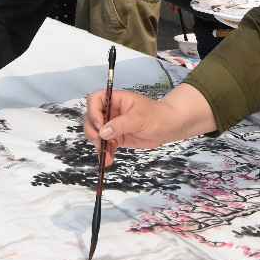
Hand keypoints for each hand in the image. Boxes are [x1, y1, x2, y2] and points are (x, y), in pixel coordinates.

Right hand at [83, 84, 215, 166]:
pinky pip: (105, 145)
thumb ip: (121, 124)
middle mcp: (112, 111)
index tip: (100, 124)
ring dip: (97, 145)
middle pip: (91, 117)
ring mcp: (113, 125)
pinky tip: (108, 160)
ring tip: (105, 155)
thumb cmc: (157, 116)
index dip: (93, 111)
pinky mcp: (117, 138)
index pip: (96, 99)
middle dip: (92, 130)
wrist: (169, 127)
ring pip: (96, 133)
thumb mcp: (140, 118)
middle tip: (99, 141)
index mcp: (117, 100)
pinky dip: (104, 153)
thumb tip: (102, 132)